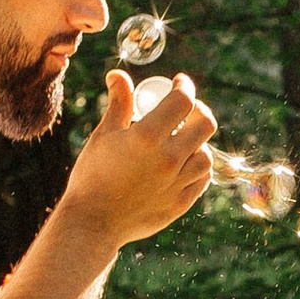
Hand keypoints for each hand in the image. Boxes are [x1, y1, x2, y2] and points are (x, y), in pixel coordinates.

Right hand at [62, 68, 217, 248]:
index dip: (184, 86)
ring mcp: (178, 183)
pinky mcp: (181, 203)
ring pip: (206, 155)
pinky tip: (184, 163)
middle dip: (198, 110)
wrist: (93, 223)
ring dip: (197, 143)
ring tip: (180, 140)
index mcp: (147, 137)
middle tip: (185, 110)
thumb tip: (118, 75)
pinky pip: (202, 179)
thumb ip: (119, 103)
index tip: (180, 83)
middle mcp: (168, 159)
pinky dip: (197, 167)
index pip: (182, 101)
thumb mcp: (104, 135)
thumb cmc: (93, 176)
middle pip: (205, 124)